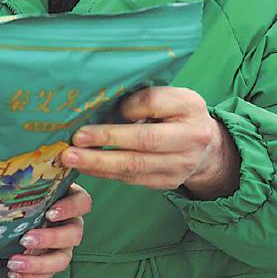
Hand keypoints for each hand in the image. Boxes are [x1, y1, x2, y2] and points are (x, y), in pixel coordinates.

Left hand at [5, 183, 90, 277]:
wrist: (14, 210)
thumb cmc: (24, 192)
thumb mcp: (26, 184)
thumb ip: (24, 182)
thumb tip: (2, 178)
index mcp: (70, 199)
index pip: (82, 202)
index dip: (70, 209)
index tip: (49, 213)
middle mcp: (72, 223)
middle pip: (74, 234)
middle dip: (51, 239)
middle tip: (25, 239)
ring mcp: (65, 244)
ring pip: (63, 259)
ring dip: (39, 263)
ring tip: (15, 263)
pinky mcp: (53, 260)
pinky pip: (49, 274)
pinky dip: (32, 276)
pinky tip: (14, 274)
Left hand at [61, 87, 240, 199]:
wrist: (205, 147)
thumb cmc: (175, 113)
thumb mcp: (167, 95)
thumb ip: (142, 98)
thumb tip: (99, 107)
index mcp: (190, 106)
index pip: (153, 103)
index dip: (127, 106)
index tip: (104, 107)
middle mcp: (191, 137)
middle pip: (145, 140)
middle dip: (106, 138)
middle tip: (76, 138)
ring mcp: (182, 164)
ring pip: (135, 166)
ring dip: (99, 163)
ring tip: (71, 158)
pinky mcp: (168, 182)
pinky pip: (132, 179)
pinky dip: (106, 173)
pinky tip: (86, 167)